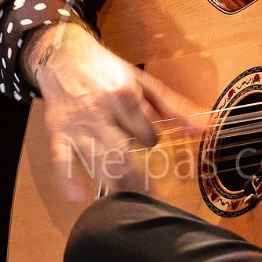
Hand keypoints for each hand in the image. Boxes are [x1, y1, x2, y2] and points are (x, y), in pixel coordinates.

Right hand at [26, 23, 195, 200]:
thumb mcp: (143, 83)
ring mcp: (78, 125)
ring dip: (114, 184)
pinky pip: (61, 158)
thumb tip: (203, 128)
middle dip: (138, 180)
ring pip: (98, 160)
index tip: (149, 140)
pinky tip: (77, 195)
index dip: (151, 140)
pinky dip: (68, 178)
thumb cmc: (106, 70)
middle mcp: (100, 112)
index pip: (147, 134)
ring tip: (129, 204)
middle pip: (123, 152)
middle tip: (153, 200)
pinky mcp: (59, 132)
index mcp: (124, 96)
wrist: (63, 56)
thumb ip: (174, 108)